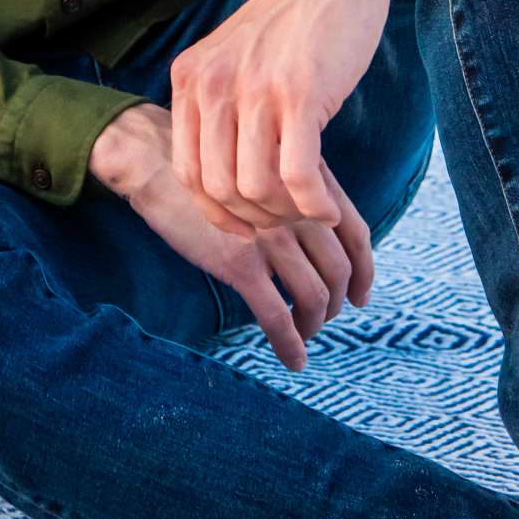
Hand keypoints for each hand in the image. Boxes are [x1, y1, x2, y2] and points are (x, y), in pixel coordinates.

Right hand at [90, 101, 373, 371]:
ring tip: (306, 332)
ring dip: (315, 323)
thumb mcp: (260, 161)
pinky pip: (276, 316)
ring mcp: (269, 237)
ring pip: (314, 296)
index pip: (356, 232)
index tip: (361, 294)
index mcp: (303, 183)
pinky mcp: (239, 263)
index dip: (365, 270)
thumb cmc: (203, 161)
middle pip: (339, 269)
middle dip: (338, 301)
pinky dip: (290, 344)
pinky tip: (293, 360)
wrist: (153, 158)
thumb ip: (290, 190)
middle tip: (326, 315)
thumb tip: (316, 229)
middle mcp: (294, 209)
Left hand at [169, 0, 444, 234]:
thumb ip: (219, 107)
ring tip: (309, 208)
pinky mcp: (298, 94)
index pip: (186, 172)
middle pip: (219, 188)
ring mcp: (253, 89)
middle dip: (255, 218)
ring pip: (256, 189)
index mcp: (190, 77)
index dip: (216, 212)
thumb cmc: (291, 22)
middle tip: (286, 217)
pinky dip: (314, 206)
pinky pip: (297, 178)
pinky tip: (328, 206)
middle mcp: (212, 84)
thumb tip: (222, 182)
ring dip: (286, 215)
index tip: (246, 226)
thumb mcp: (233, 59)